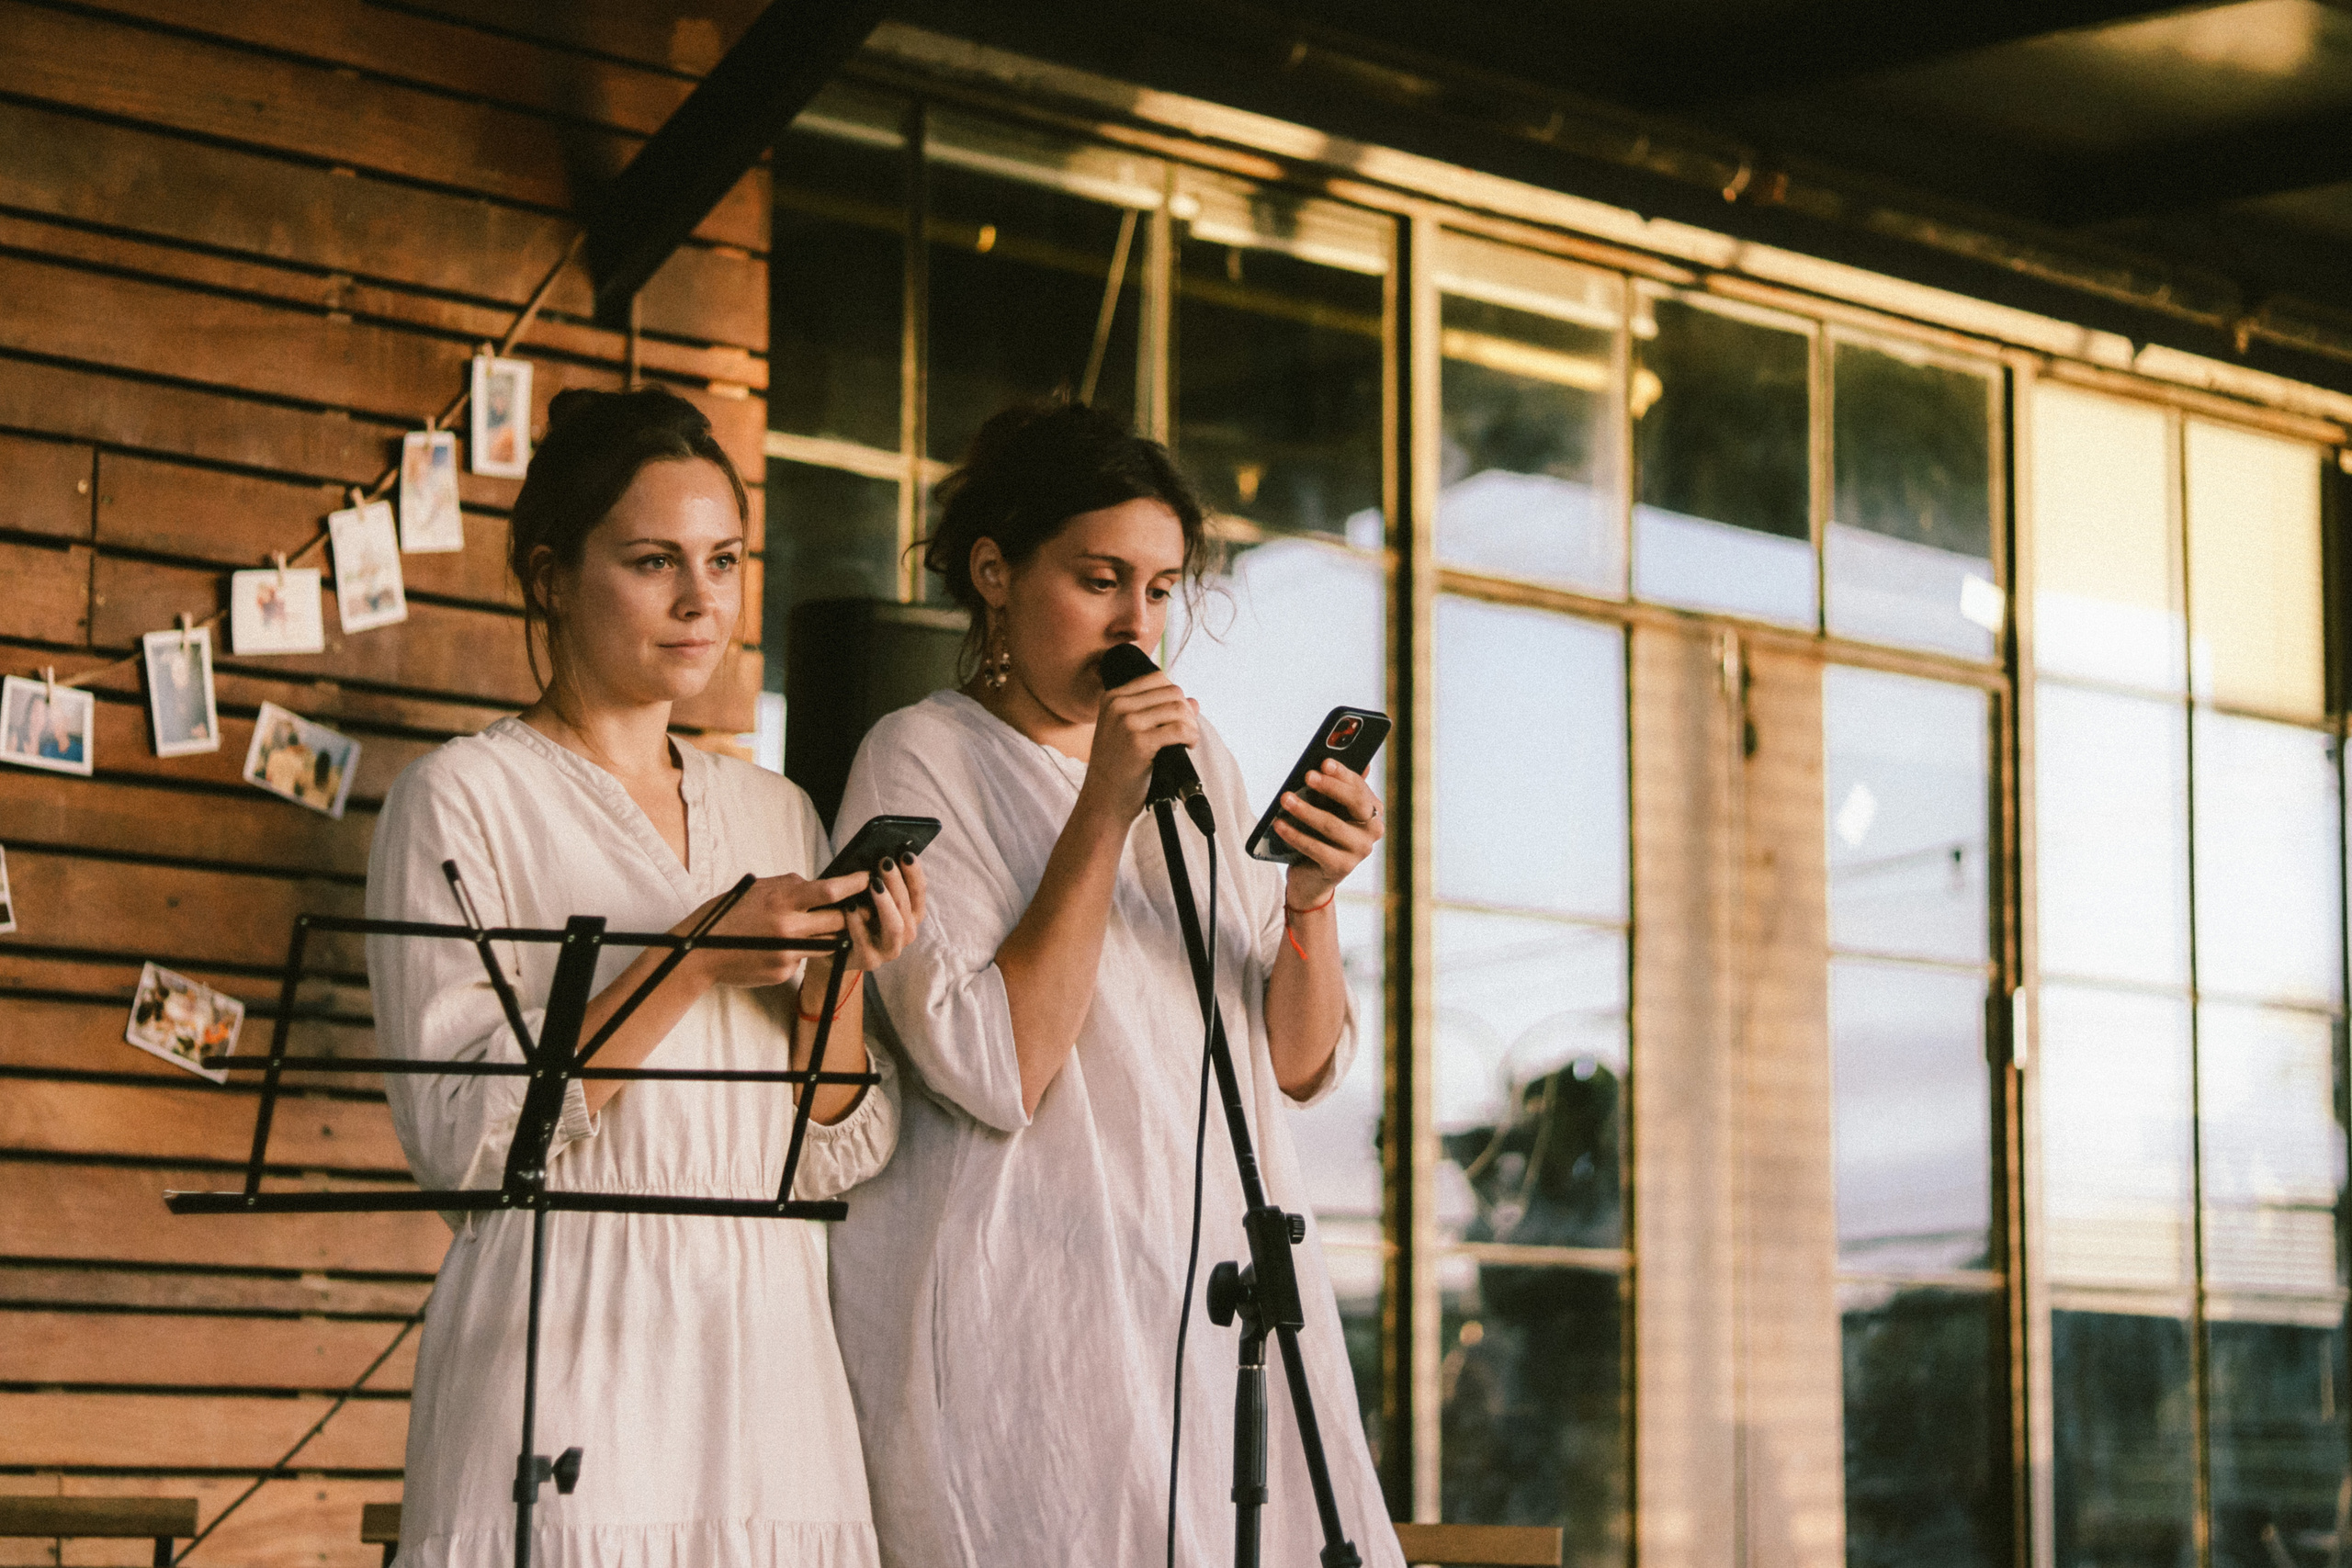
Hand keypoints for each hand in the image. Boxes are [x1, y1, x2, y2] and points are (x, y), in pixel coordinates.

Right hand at [681, 872, 866, 988]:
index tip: (868, 877)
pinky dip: (803, 950)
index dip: (854, 883)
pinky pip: (805, 958)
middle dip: (854, 913)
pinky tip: (784, 946)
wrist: (700, 952)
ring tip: (828, 924)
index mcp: (781, 900)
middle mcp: (788, 927)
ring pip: (827, 941)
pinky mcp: (784, 971)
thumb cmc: (729, 914)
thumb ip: (791, 887)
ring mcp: (788, 952)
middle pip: (838, 920)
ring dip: (831, 933)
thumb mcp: (758, 889)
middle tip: (864, 905)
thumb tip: (821, 885)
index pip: (830, 891)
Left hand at [834, 852, 926, 974]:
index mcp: (909, 916)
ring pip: (895, 926)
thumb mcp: (869, 898)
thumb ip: (879, 882)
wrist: (834, 950)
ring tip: (874, 883)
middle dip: (897, 883)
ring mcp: (889, 950)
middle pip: (907, 907)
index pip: (919, 893)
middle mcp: (905, 934)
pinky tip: (850, 906)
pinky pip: (866, 941)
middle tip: (885, 862)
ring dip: (885, 903)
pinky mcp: (869, 961)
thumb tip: (881, 855)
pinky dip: (858, 922)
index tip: (906, 854)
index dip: (914, 873)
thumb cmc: (854, 916)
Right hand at [1077, 666, 1198, 820]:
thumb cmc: (1119, 768)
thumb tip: (1194, 701)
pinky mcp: (1139, 742)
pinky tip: (1187, 746)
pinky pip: (1179, 729)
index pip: (1157, 679)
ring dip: (1191, 725)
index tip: (1177, 718)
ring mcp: (1126, 723)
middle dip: (1186, 712)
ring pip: (1178, 709)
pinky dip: (1190, 737)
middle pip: (1171, 692)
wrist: (1104, 800)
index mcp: (1112, 698)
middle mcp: (1117, 706)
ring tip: (1188, 741)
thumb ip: (1158, 712)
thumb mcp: (1129, 733)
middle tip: (1186, 732)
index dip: (1174, 697)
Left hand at [1276, 759, 1383, 906]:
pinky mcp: (1342, 868)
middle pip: (1355, 803)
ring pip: (1332, 826)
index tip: (1324, 763)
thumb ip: (1333, 788)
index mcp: (1373, 810)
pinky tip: (1279, 825)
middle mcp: (1373, 830)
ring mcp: (1360, 851)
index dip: (1343, 774)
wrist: (1312, 877)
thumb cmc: (1320, 835)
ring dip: (1306, 810)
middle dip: (1330, 787)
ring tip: (1285, 799)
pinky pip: (1317, 848)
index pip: (1360, 787)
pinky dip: (1295, 835)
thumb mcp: (1327, 809)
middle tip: (1307, 776)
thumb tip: (1329, 762)